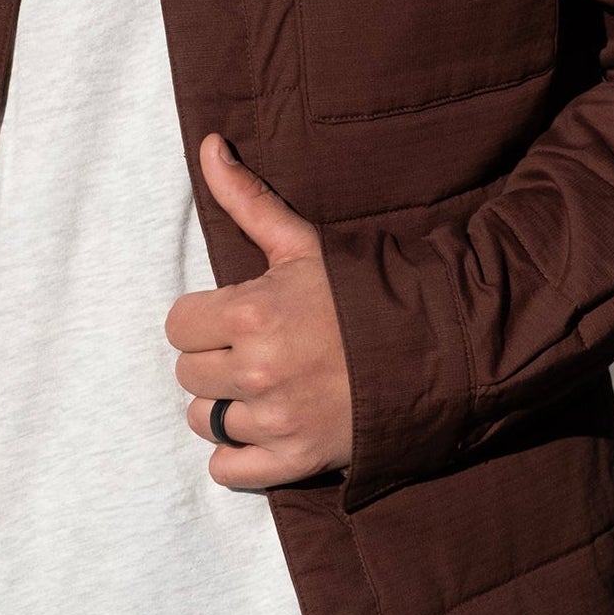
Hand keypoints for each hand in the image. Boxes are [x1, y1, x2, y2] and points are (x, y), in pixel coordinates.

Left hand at [164, 134, 352, 489]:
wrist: (435, 349)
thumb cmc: (363, 293)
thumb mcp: (303, 243)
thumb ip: (247, 200)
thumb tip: (208, 144)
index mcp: (249, 314)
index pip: (178, 325)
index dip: (204, 321)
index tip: (235, 320)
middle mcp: (257, 370)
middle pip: (189, 374)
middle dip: (216, 363)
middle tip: (256, 353)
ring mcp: (276, 419)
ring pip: (206, 422)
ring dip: (227, 409)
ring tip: (265, 390)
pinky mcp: (296, 459)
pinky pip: (228, 470)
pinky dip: (240, 456)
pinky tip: (267, 429)